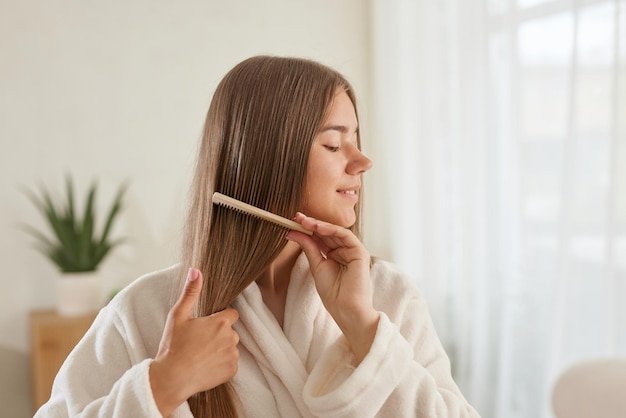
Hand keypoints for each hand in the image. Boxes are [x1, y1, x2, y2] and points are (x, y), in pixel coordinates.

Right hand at [149, 268, 239, 416]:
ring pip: (231, 347)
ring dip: (221, 349)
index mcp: (221, 322)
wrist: (172, 378)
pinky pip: (230, 363)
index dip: (220, 318)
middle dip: (219, 334)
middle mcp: (231, 337)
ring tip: (201, 355)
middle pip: (230, 331)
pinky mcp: (232, 371)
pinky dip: (221, 364)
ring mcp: (233, 355)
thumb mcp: (178, 315)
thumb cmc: (173, 346)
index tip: (207, 325)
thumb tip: (196, 270)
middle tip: (200, 342)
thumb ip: (190, 292)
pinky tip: (206, 366)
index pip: (231, 314)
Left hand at [287, 213, 379, 362]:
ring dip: (319, 225)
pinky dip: (331, 229)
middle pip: (327, 233)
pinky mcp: (360, 252)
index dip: (308, 229)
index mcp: (335, 255)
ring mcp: (353, 251)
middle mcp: (344, 251)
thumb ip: (308, 247)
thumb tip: (293, 232)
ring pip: (336, 232)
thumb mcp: (316, 266)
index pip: (321, 238)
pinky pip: (345, 236)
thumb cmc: (333, 293)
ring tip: (304, 221)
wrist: (345, 309)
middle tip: (296, 217)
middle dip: (312, 224)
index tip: (293, 222)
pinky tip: (318, 227)